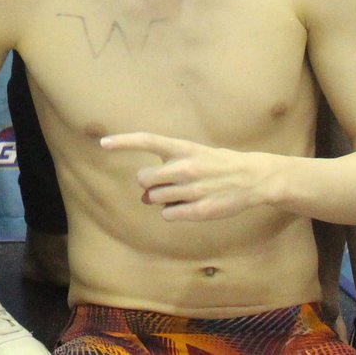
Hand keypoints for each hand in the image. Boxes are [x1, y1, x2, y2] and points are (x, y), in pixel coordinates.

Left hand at [100, 131, 280, 221]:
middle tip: (164, 183)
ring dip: (161, 198)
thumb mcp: (192, 155)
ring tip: (181, 193)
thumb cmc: (216, 164)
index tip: (103, 143)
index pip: (147, 141)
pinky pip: (169, 215)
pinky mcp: (200, 210)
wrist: (253, 178)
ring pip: (155, 199)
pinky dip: (172, 212)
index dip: (123, 142)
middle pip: (145, 179)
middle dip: (148, 183)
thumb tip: (144, 195)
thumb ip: (166, 169)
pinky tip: (186, 205)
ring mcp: (193, 190)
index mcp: (184, 148)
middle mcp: (186, 167)